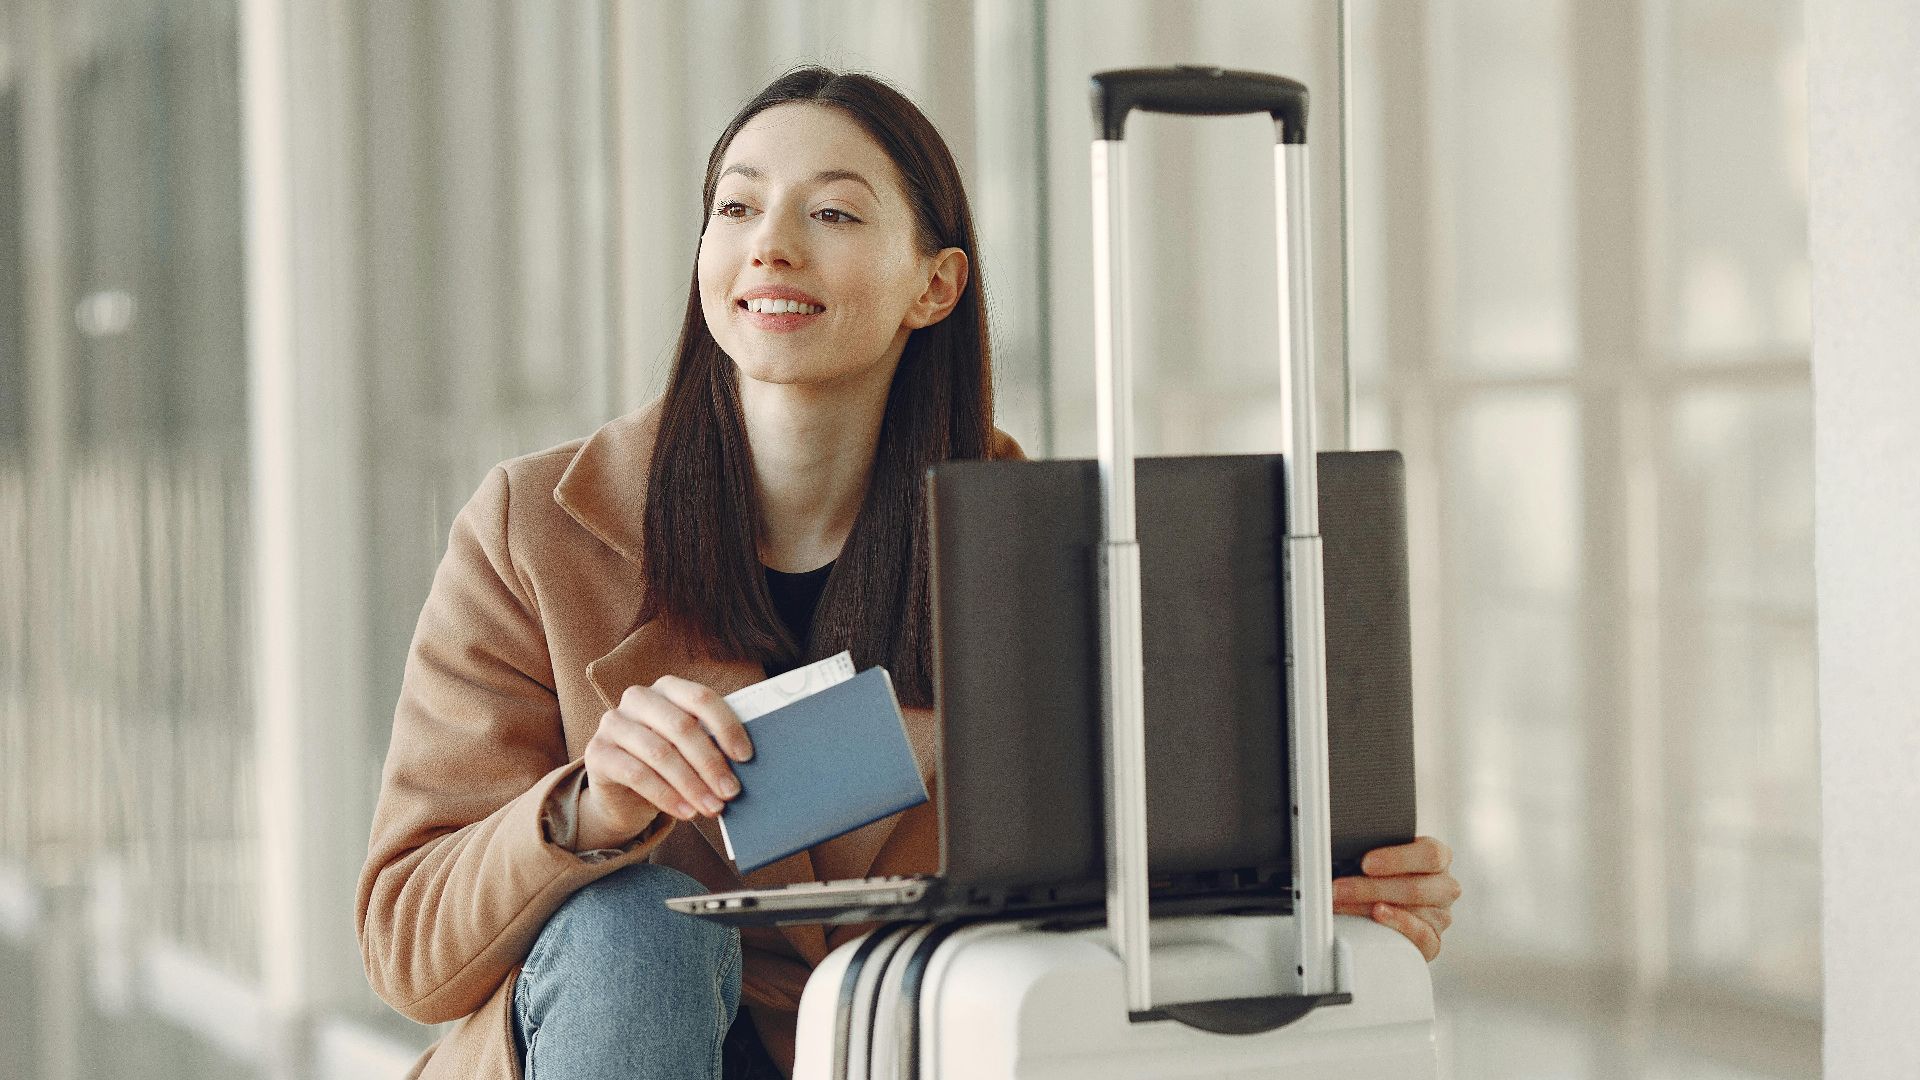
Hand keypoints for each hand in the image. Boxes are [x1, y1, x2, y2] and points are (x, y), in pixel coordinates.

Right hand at [577, 676, 754, 848]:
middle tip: (730, 791)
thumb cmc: (668, 764)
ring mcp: (613, 723)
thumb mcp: (690, 748)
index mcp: (667, 688)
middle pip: (681, 727)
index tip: (745, 757)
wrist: (624, 793)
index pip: (701, 698)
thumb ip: (712, 744)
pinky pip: (637, 775)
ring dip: (691, 785)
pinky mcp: (597, 752)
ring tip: (712, 807)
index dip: (726, 727)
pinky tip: (686, 812)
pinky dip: (666, 796)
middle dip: (710, 763)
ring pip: (660, 753)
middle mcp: (638, 698)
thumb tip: (747, 762)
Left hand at [1332, 836, 1458, 961]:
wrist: (1386, 900)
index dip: (1397, 859)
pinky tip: (1377, 915)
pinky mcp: (1433, 940)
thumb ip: (1372, 848)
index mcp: (1438, 857)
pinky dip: (1396, 923)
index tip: (1365, 863)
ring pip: (1412, 910)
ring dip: (1368, 906)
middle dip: (1370, 888)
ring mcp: (1441, 915)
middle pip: (1415, 887)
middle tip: (1339, 888)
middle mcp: (1444, 886)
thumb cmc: (1383, 873)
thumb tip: (1343, 847)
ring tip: (1340, 902)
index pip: (1430, 854)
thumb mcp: (1381, 855)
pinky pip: (1420, 935)